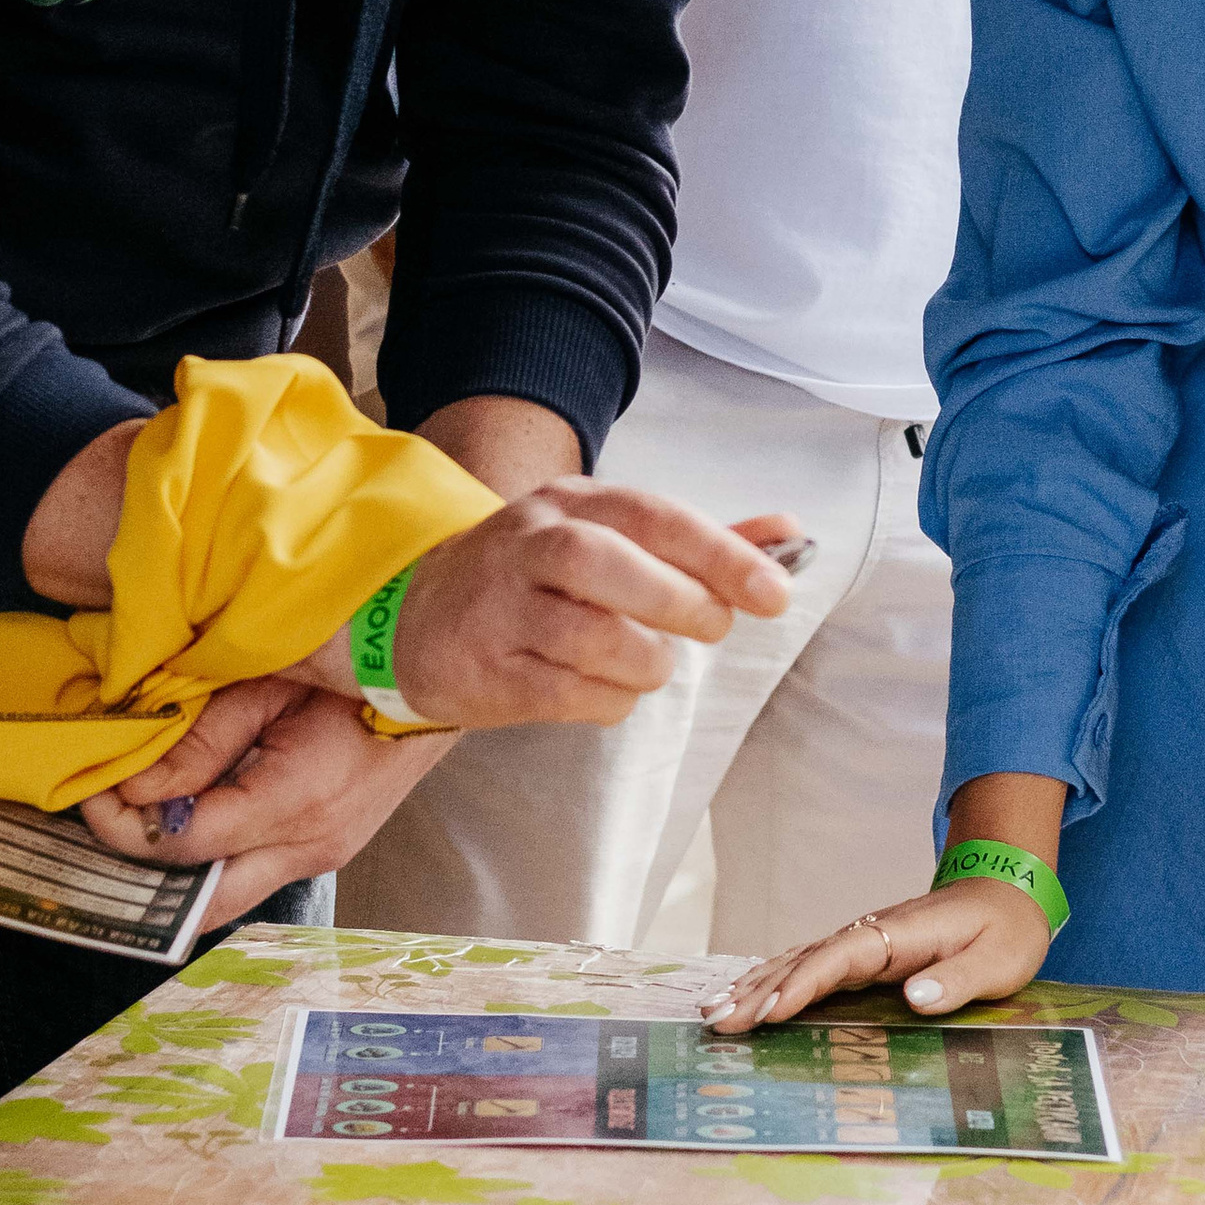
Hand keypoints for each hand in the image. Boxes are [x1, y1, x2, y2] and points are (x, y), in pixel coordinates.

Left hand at [76, 682, 452, 927]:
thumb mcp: (270, 685)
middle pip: (201, 907)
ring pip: (225, 898)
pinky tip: (184, 818)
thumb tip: (137, 787)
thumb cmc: (353, 665)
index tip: (91, 794)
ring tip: (134, 824)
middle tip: (102, 832)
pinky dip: (208, 859)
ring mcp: (322, 854)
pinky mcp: (325, 849)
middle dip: (138, 881)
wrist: (439, 676)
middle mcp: (310, 846)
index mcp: (296, 800)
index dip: (126, 828)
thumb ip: (203, 740)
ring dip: (172, 875)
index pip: (188, 844)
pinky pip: (252, 873)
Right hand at [294, 486, 797, 733]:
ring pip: (592, 637)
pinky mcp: (486, 671)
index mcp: (571, 504)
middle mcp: (530, 545)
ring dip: (645, 662)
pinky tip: (607, 689)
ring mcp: (501, 608)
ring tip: (648, 664)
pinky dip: (608, 700)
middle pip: (611, 565)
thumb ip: (697, 543)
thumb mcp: (609, 538)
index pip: (653, 516)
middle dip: (681, 602)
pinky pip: (567, 694)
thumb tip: (789, 535)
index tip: (774, 593)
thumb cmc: (536, 578)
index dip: (720, 553)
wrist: (416, 614)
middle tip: (711, 627)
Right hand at [703, 875, 1054, 1035]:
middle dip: (758, 989)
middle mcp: (871, 934)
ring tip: (712, 1012)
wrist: (1009, 894)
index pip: (839, 959)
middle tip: (716, 1019)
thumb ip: (957, 978)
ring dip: (755, 985)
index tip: (767, 1012)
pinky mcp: (864, 954)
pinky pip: (811, 966)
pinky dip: (775, 981)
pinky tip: (749, 997)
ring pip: (799, 961)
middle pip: (804, 959)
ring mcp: (864, 942)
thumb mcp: (999, 959)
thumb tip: (914, 997)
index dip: (801, 985)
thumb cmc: (1007, 929)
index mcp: (898, 934)